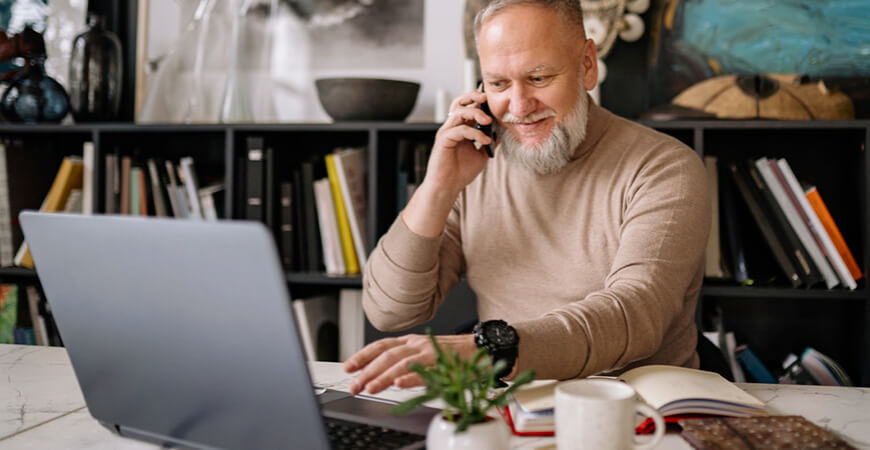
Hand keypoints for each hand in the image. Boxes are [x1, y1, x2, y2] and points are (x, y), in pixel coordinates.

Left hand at [343, 334, 478, 394]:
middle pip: (387, 356)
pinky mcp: (444, 364)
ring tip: (370, 388)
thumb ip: (404, 361)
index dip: (363, 355)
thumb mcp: (423, 353)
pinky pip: (425, 372)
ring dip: (383, 376)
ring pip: (401, 363)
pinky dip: (410, 378)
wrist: (482, 349)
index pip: (381, 346)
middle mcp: (417, 345)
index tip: (349, 367)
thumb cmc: (452, 354)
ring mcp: (430, 353)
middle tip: (354, 385)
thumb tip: (381, 374)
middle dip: (367, 371)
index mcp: (411, 341)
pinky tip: (398, 385)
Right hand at [423, 90, 492, 195]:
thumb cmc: (462, 172)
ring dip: (475, 113)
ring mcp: (446, 132)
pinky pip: (460, 129)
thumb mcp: (482, 154)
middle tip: (486, 98)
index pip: (468, 106)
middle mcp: (452, 127)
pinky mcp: (443, 139)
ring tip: (488, 121)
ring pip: (459, 112)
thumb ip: (489, 141)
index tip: (491, 98)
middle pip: (459, 102)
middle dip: (472, 96)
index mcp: (460, 128)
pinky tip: (484, 140)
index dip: (478, 100)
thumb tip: (501, 131)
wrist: (449, 186)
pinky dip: (474, 133)